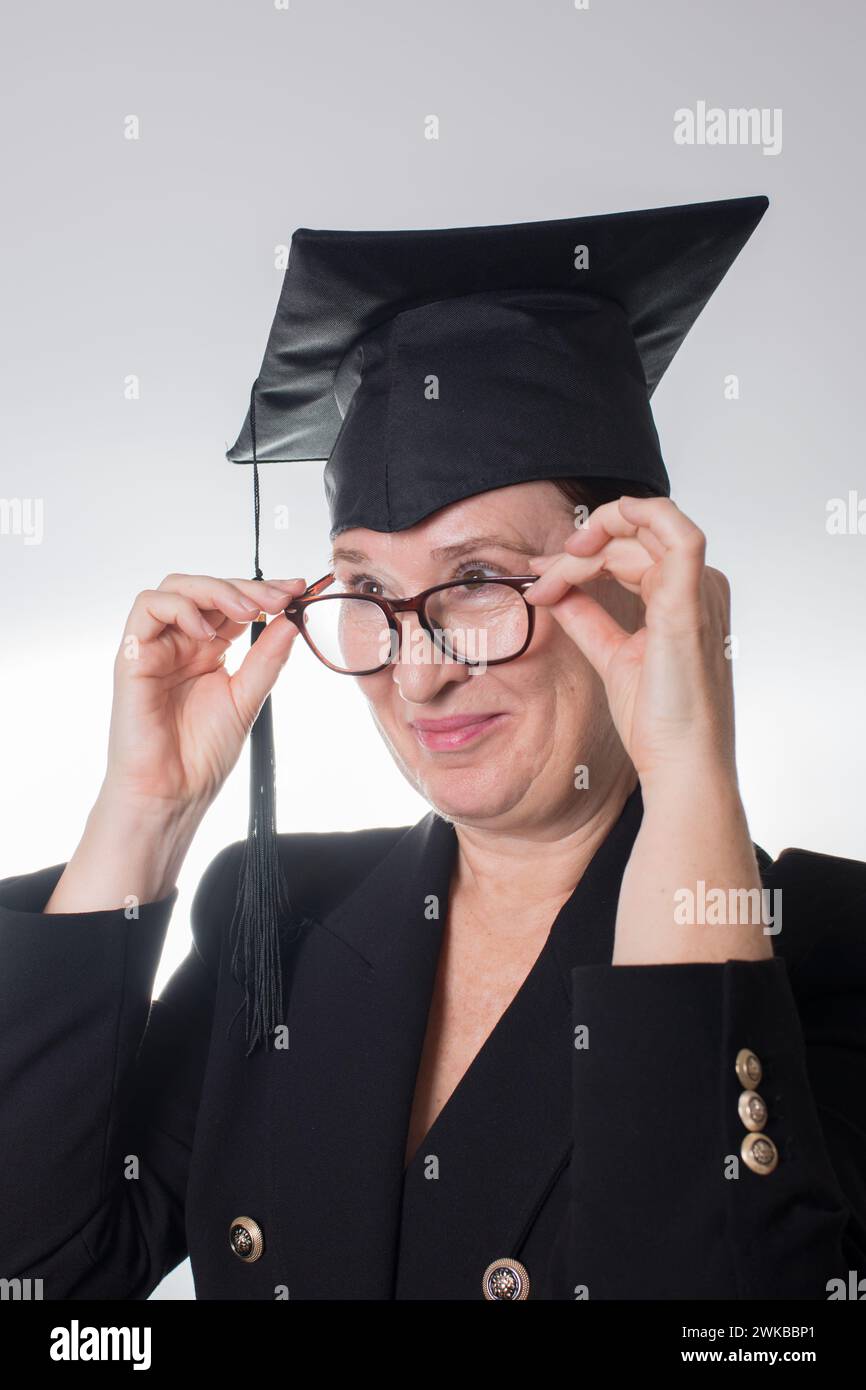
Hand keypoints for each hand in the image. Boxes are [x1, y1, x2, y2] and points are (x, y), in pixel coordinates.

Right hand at [102, 573, 306, 815]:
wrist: (174, 792)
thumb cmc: (202, 754)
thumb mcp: (248, 697)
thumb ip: (267, 658)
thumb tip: (291, 621)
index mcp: (208, 650)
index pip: (233, 604)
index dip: (264, 592)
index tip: (297, 591)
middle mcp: (181, 643)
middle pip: (206, 588)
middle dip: (246, 587)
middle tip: (279, 597)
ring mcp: (156, 646)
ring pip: (175, 588)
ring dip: (214, 590)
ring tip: (246, 610)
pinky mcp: (133, 655)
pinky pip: (147, 608)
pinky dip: (179, 607)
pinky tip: (205, 629)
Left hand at [526, 495, 734, 790]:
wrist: (679, 762)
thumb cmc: (659, 719)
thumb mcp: (613, 654)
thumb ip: (588, 617)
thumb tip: (555, 590)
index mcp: (688, 597)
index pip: (633, 551)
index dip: (582, 555)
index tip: (542, 576)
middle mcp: (701, 586)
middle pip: (633, 538)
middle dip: (577, 550)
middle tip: (539, 577)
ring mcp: (699, 590)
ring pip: (640, 531)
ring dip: (589, 542)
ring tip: (552, 572)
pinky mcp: (690, 600)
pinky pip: (675, 531)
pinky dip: (632, 517)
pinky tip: (587, 539)